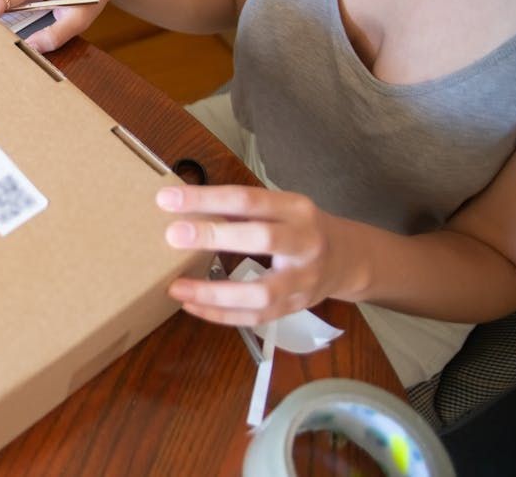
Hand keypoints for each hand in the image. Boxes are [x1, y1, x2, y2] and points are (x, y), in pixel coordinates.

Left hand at [155, 185, 365, 325]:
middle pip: (262, 239)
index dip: (207, 198)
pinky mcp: (295, 308)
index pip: (248, 200)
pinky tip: (192, 306)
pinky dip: (221, 315)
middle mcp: (304, 243)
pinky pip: (256, 317)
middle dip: (215, 237)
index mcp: (296, 209)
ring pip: (261, 291)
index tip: (167, 199)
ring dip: (214, 292)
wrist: (348, 259)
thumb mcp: (280, 208)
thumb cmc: (300, 227)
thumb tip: (185, 206)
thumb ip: (241, 209)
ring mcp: (303, 280)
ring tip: (176, 288)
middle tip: (173, 235)